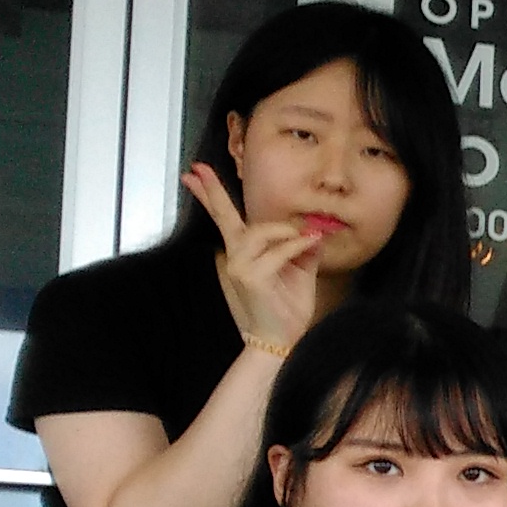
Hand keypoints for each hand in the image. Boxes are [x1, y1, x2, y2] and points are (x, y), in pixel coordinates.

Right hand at [186, 163, 321, 356]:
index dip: (211, 195)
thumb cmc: (289, 306)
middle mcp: (236, 256)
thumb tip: (312, 227)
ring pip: (259, 233)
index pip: (226, 218)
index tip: (194, 174)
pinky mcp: (251, 277)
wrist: (284, 338)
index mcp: (245, 251)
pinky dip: (296, 246)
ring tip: (306, 237)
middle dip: (212, 192)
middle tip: (198, 168)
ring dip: (286, 231)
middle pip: (224, 218)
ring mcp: (239, 266)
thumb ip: (303, 247)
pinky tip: (309, 243)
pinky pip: (277, 252)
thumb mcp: (301, 270)